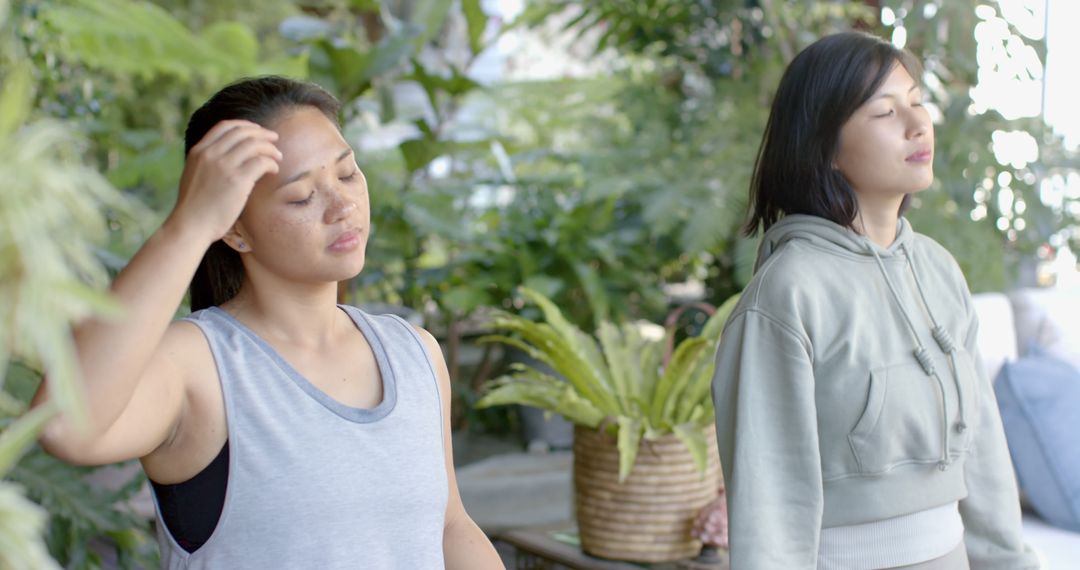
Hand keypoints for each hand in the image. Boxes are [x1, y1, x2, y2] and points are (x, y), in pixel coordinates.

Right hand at [169, 120, 281, 243]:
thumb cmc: (195, 207)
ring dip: (270, 148)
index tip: (257, 130)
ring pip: (254, 145)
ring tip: (278, 157)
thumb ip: (207, 162)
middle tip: (275, 139)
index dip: (245, 125)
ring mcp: (224, 166)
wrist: (191, 225)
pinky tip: (274, 170)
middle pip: (242, 133)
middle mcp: (210, 154)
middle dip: (262, 133)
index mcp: (198, 151)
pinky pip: (261, 162)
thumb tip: (227, 154)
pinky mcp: (238, 180)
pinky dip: (271, 163)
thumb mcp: (194, 175)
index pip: (225, 126)